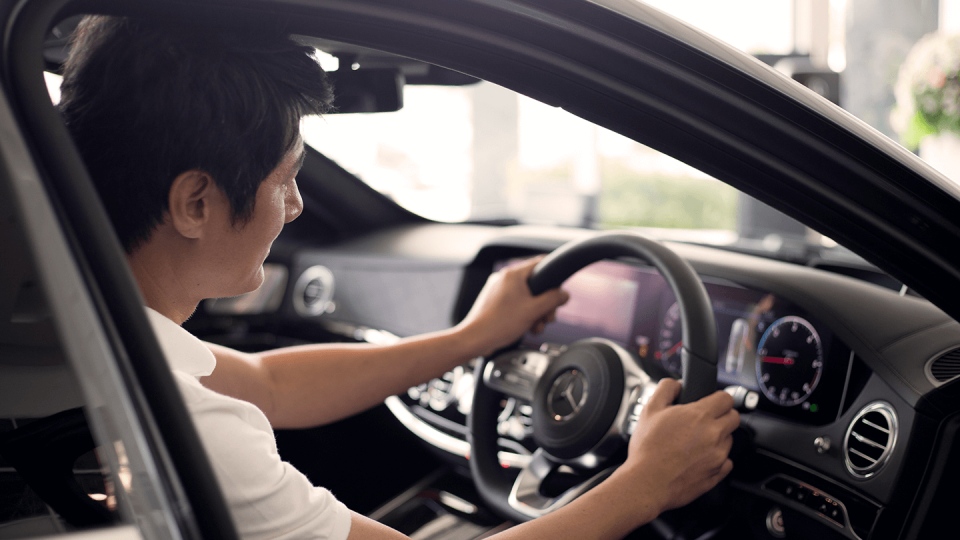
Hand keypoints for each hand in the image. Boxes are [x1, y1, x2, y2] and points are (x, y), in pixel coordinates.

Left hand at [456, 256, 569, 356]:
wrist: (475, 339)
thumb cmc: (498, 324)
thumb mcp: (533, 311)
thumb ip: (553, 300)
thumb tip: (564, 294)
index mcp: (513, 274)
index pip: (541, 263)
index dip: (554, 276)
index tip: (559, 288)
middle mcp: (505, 279)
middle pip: (536, 285)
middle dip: (546, 303)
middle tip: (548, 316)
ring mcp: (499, 291)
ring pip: (528, 297)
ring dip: (536, 312)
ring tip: (535, 326)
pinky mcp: (496, 303)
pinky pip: (517, 305)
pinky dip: (525, 315)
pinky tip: (527, 327)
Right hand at [621, 379, 738, 513]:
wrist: (646, 483)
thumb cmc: (647, 449)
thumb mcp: (650, 409)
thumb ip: (666, 389)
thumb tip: (677, 384)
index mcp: (700, 415)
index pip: (726, 398)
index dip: (718, 398)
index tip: (710, 403)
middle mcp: (714, 435)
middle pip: (734, 418)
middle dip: (721, 416)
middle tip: (703, 421)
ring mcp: (718, 456)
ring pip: (729, 440)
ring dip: (718, 438)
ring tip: (695, 443)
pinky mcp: (717, 474)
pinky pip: (726, 462)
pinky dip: (716, 459)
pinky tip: (697, 459)